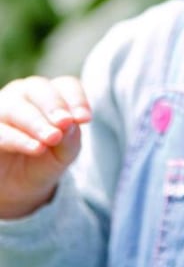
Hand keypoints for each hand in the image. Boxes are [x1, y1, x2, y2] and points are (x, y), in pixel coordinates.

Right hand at [0, 75, 90, 218]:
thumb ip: (71, 137)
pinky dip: (18, 138)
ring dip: (36, 122)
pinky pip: (0, 130)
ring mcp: (3, 108)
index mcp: (52, 93)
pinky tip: (36, 148)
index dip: (77, 99)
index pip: (66, 85)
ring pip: (16, 106)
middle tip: (65, 123)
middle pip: (39, 89)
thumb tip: (69, 123)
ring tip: (52, 138)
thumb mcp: (65, 152)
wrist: (19, 188)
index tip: (85, 119)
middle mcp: (26, 94)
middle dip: (54, 106)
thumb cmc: (47, 160)